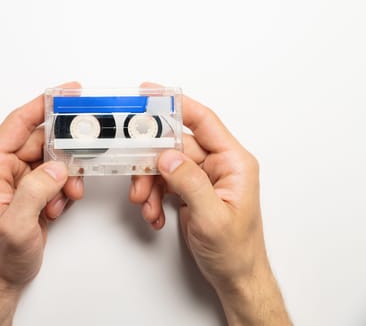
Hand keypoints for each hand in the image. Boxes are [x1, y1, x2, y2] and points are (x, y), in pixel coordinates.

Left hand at [0, 82, 84, 325]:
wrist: (2, 278)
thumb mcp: (15, 227)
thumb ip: (35, 191)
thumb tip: (58, 167)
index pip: (18, 123)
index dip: (44, 105)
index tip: (69, 91)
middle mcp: (2, 167)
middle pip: (41, 140)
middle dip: (65, 152)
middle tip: (84, 155)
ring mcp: (18, 178)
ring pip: (53, 158)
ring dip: (66, 175)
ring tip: (66, 196)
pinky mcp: (31, 189)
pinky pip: (56, 175)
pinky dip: (65, 188)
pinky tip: (58, 206)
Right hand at [130, 82, 290, 324]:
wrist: (235, 277)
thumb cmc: (236, 251)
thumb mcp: (212, 217)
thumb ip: (190, 183)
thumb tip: (167, 155)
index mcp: (233, 162)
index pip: (203, 121)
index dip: (177, 104)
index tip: (151, 94)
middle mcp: (218, 165)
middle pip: (176, 146)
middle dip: (151, 163)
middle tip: (137, 176)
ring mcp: (203, 178)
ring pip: (165, 165)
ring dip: (149, 184)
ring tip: (145, 205)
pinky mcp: (191, 190)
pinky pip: (164, 182)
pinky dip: (153, 197)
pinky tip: (155, 214)